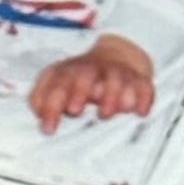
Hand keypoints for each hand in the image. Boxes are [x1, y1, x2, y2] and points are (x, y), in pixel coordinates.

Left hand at [28, 34, 154, 133]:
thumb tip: (39, 115)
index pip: (56, 82)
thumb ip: (43, 99)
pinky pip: (144, 86)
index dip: (50, 104)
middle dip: (79, 90)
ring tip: (105, 113)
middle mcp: (93, 69)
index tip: (48, 128)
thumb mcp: (58, 83)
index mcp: (69, 70)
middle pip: (85, 73)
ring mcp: (117, 73)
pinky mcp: (138, 80)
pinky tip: (139, 111)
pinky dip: (143, 98)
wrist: (116, 56)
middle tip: (74, 111)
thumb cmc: (81, 78)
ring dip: (110, 94)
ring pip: (115, 77)